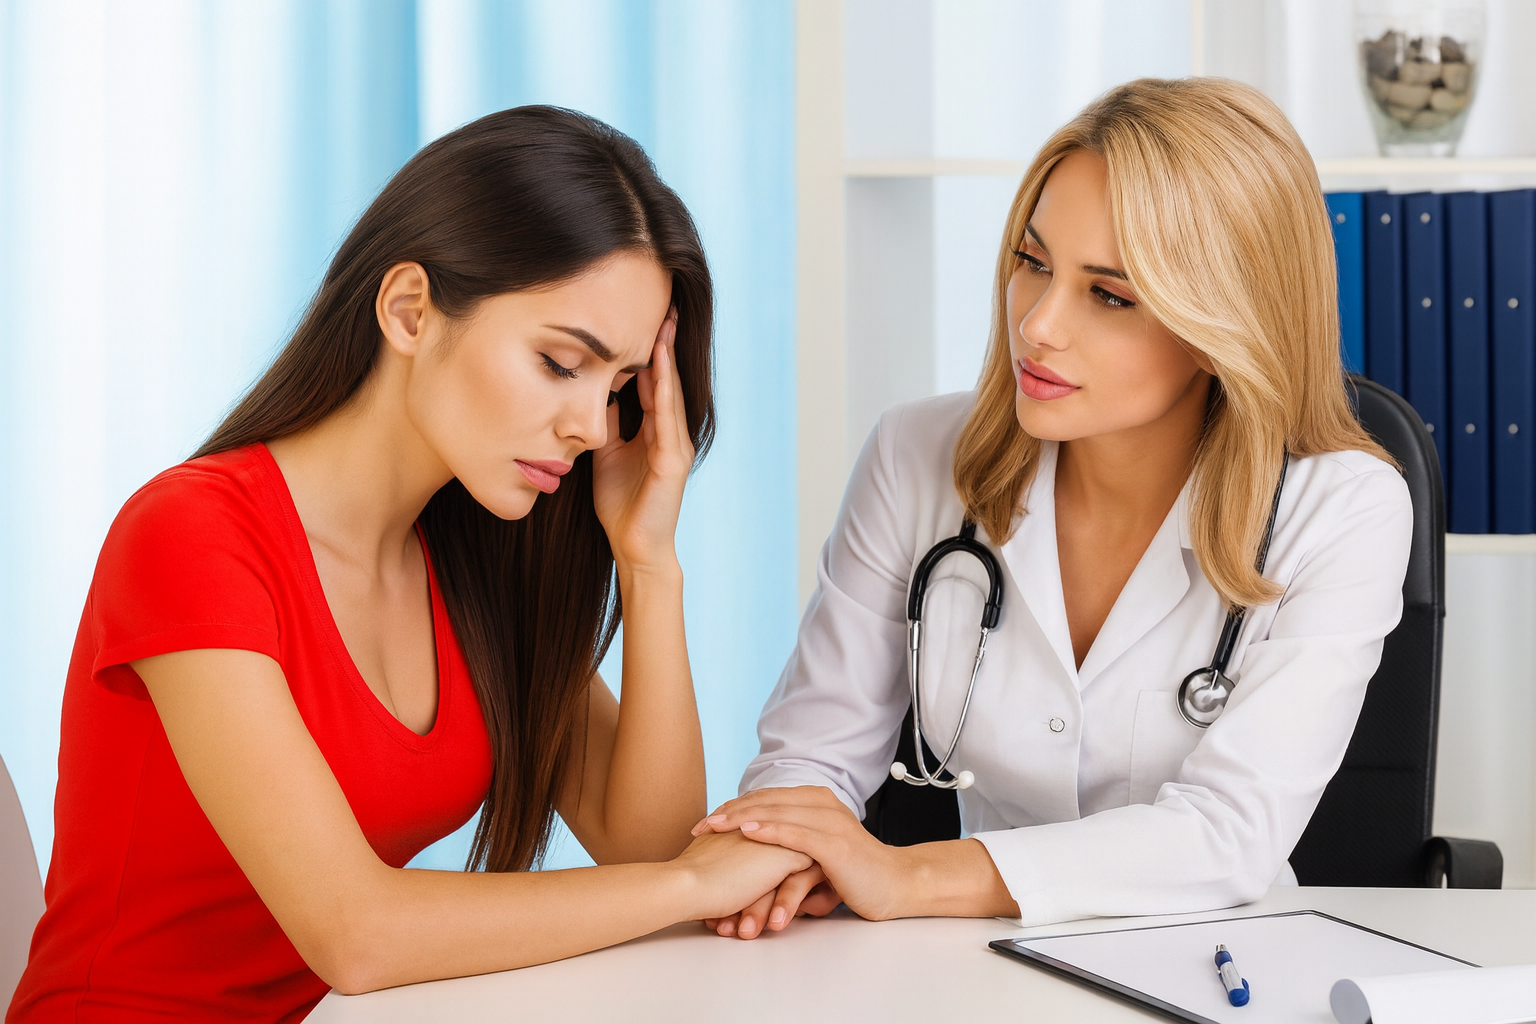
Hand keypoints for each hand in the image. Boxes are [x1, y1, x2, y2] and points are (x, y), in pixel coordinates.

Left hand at [591, 308, 693, 571]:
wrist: (634, 547)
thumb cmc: (621, 504)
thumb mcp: (605, 453)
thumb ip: (605, 423)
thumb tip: (594, 391)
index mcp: (654, 429)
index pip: (651, 380)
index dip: (646, 349)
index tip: (639, 315)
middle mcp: (670, 432)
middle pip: (666, 377)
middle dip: (663, 342)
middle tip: (662, 303)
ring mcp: (675, 444)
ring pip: (670, 391)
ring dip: (666, 357)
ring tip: (664, 323)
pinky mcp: (673, 460)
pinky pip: (666, 416)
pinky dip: (663, 388)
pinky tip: (657, 364)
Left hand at [691, 786, 909, 925]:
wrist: (893, 886)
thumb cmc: (853, 873)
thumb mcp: (815, 852)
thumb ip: (790, 843)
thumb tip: (752, 848)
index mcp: (816, 802)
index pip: (766, 799)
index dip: (733, 808)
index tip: (704, 822)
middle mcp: (822, 805)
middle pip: (766, 802)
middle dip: (729, 813)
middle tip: (699, 826)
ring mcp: (830, 822)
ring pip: (778, 814)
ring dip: (742, 819)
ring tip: (714, 826)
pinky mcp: (836, 844)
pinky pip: (796, 834)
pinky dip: (770, 831)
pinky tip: (747, 832)